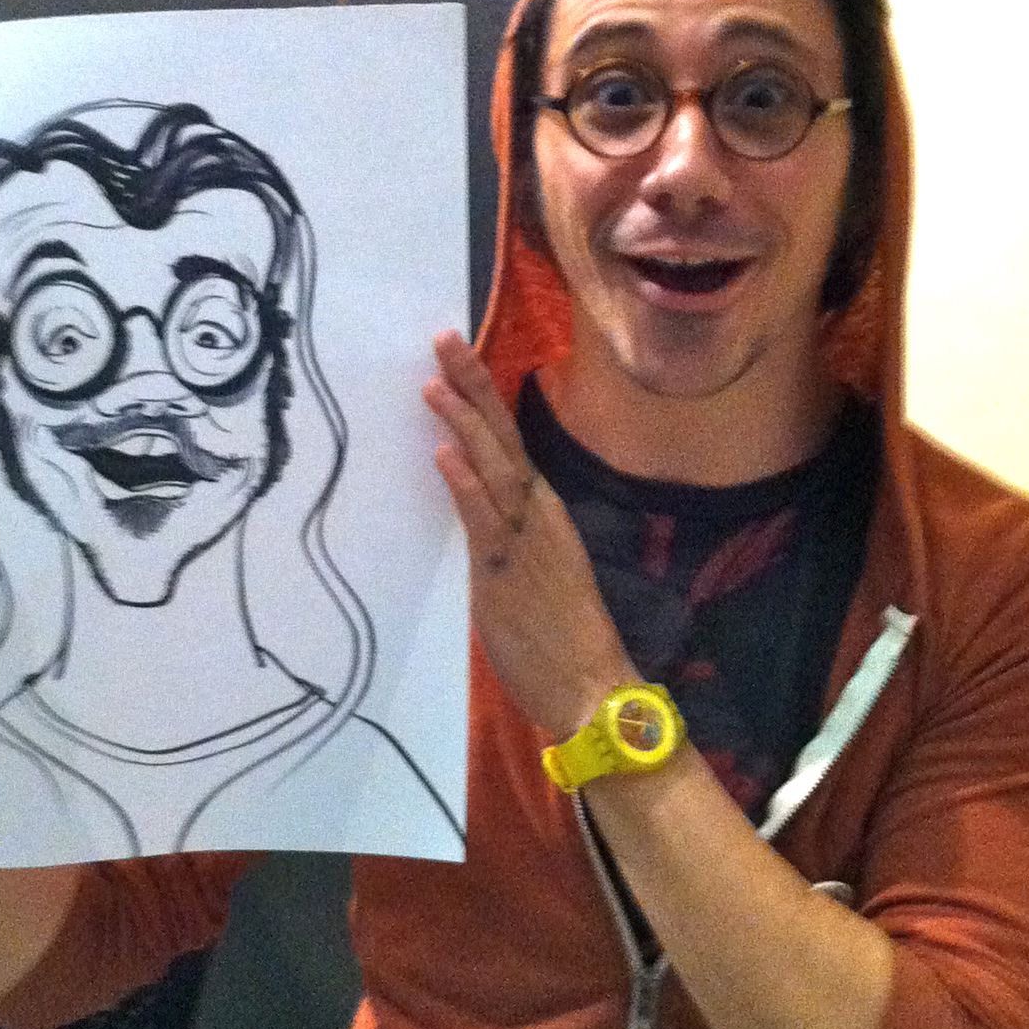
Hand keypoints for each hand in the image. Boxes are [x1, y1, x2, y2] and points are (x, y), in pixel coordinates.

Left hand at [424, 331, 633, 741]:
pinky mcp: (506, 573)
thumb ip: (508, 539)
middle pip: (503, 439)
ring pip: (494, 468)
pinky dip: (467, 485)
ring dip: (464, 424)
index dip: (484, 400)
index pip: (511, 445)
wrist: (594, 690)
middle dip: (473, 388)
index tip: (457, 357)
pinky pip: (485, 521)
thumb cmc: (564, 641)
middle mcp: (539, 516)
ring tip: (435, 382)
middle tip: (445, 337)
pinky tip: (446, 453)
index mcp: (545, 514)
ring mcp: (525, 541)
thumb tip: (482, 514)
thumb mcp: (533, 576)